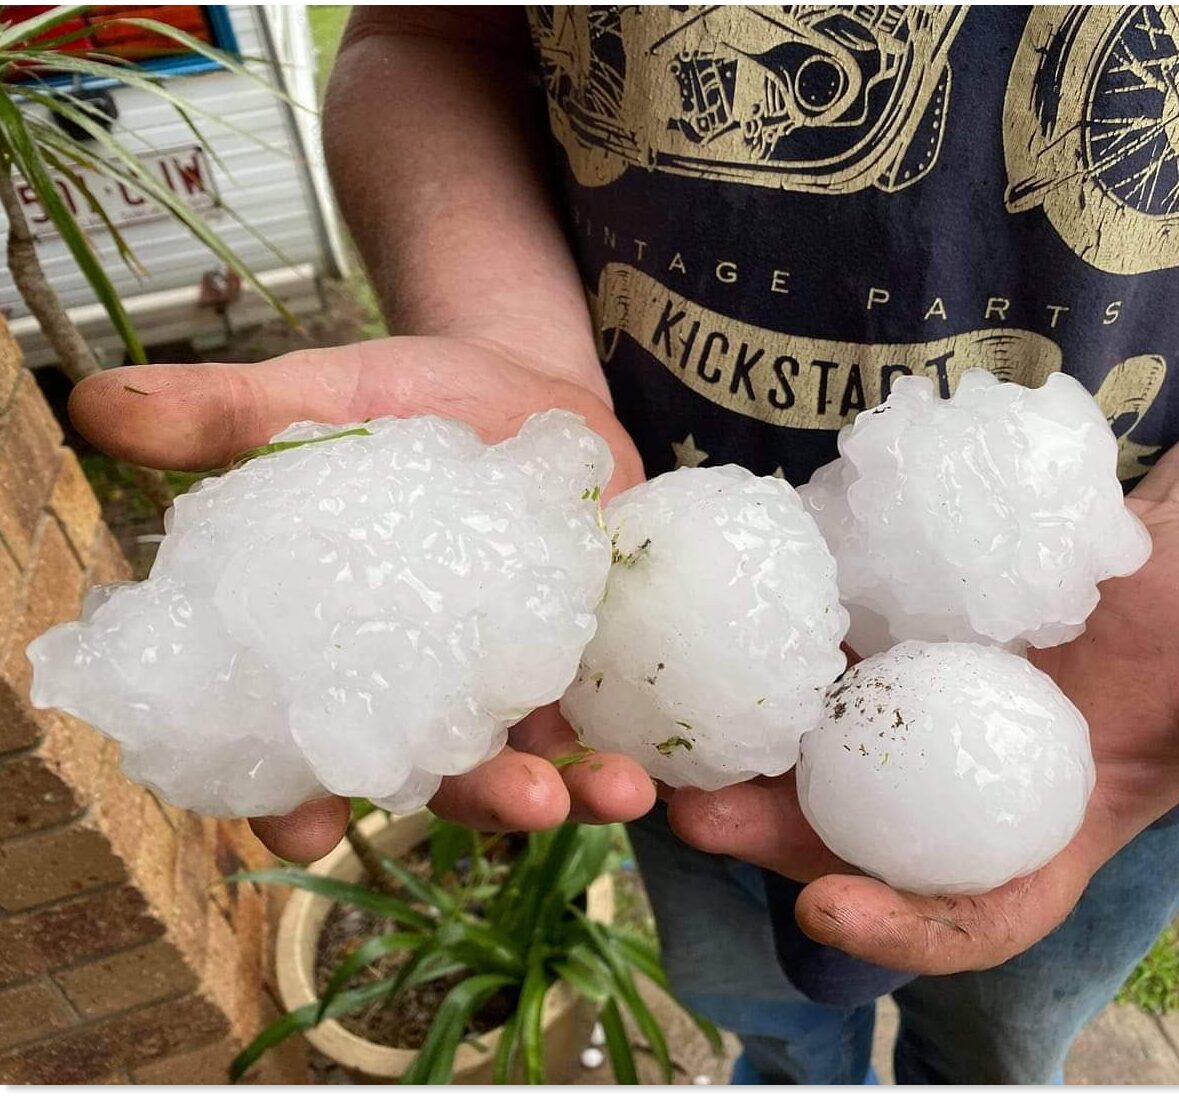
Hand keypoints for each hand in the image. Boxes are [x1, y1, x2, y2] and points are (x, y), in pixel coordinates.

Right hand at [69, 335, 655, 861]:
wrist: (514, 378)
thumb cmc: (396, 398)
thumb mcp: (313, 399)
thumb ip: (222, 415)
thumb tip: (96, 401)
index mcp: (335, 650)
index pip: (298, 751)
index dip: (291, 801)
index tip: (303, 829)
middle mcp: (421, 684)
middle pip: (436, 773)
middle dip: (473, 801)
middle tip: (513, 805)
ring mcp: (508, 675)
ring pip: (533, 757)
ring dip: (573, 787)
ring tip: (616, 793)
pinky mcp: (582, 646)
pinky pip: (608, 706)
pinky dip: (634, 734)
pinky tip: (665, 751)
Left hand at [666, 500, 1178, 973]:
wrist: (1167, 553)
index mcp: (1040, 840)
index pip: (967, 915)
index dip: (900, 929)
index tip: (830, 909)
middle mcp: (958, 798)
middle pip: (857, 847)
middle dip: (773, 846)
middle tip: (695, 819)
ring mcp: (914, 725)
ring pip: (815, 766)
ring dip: (741, 764)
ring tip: (664, 748)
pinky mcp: (887, 654)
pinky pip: (815, 671)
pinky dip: (762, 666)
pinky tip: (709, 637)